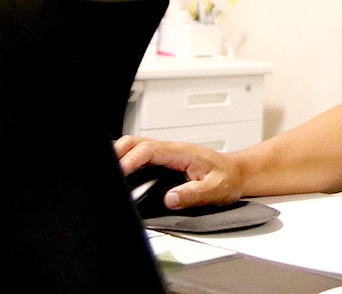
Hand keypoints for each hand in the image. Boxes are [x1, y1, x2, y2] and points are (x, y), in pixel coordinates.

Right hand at [114, 135, 244, 207]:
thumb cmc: (228, 178)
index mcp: (182, 152)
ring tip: (108, 176)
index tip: (119, 174)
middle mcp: (172, 150)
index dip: (131, 160)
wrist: (236, 173)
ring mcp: (167, 155)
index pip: (149, 150)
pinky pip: (141, 158)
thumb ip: (194, 194)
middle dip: (117, 154)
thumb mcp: (216, 189)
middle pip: (136, 143)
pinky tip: (121, 177)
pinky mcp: (165, 162)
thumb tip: (170, 198)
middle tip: (105, 174)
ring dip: (120, 157)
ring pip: (136, 148)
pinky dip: (127, 163)